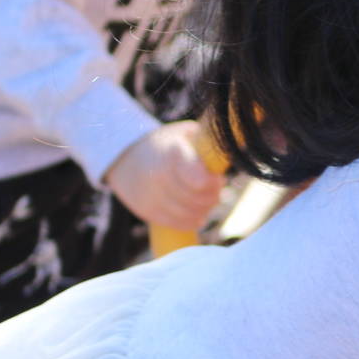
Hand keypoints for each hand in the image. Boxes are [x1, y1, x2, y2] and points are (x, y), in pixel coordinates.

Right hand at [105, 120, 225, 232]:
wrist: (124, 158)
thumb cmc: (166, 144)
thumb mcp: (185, 134)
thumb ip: (206, 144)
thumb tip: (233, 151)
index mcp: (172, 153)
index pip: (199, 179)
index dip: (213, 183)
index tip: (216, 177)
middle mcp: (158, 177)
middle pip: (199, 199)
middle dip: (214, 195)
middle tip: (216, 187)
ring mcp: (151, 196)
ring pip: (191, 214)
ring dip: (205, 208)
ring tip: (206, 198)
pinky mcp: (147, 211)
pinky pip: (179, 223)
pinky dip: (193, 220)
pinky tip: (198, 212)